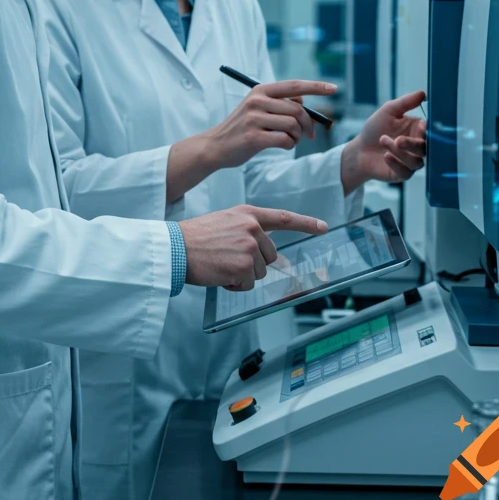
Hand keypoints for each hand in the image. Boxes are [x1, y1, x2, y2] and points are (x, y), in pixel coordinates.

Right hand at [179, 204, 328, 290]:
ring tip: (220, 264)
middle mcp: (253, 228)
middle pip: (270, 256)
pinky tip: (218, 273)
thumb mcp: (224, 223)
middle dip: (252, 264)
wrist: (175, 247)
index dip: (306, 223)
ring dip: (241, 275)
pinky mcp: (244, 266)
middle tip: (226, 259)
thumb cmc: (195, 237)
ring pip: (259, 272)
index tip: (323, 227)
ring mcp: (250, 247)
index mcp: (247, 214)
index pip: (283, 218)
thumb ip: (248, 232)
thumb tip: (271, 256)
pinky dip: (233, 285)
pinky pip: (247, 284)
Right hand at [203, 79, 337, 164]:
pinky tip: (283, 146)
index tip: (334, 88)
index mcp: (259, 91)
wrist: (215, 146)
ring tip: (291, 140)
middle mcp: (256, 101)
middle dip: (308, 124)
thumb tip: (304, 101)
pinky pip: (285, 139)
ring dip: (298, 136)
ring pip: (293, 125)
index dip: (316, 86)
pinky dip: (289, 144)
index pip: (294, 85)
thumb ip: (278, 102)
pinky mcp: (253, 137)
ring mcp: (254, 119)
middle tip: (308, 135)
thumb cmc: (242, 128)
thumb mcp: (257, 108)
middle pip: (297, 109)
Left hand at [341, 89, 426, 192]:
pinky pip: (406, 172)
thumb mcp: (388, 111)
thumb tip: (423, 93)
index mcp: (417, 130)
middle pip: (425, 148)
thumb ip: (405, 103)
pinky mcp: (403, 174)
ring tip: (383, 141)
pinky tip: (385, 156)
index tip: (419, 128)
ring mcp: (411, 161)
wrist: (359, 150)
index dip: (427, 131)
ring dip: (399, 152)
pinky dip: (396, 164)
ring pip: (416, 161)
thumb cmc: (374, 129)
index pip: (430, 132)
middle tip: (398, 140)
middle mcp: (417, 147)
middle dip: (413, 144)